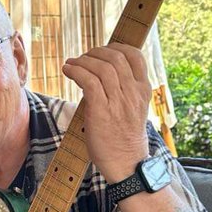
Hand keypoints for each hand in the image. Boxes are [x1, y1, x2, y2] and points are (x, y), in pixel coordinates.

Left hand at [62, 44, 150, 182]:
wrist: (126, 164)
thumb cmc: (125, 138)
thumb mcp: (133, 109)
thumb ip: (124, 90)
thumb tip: (103, 73)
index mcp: (143, 90)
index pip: (135, 55)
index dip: (115, 47)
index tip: (101, 51)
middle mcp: (132, 92)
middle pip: (115, 57)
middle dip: (94, 53)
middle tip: (83, 59)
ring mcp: (118, 101)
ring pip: (100, 67)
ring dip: (82, 61)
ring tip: (71, 64)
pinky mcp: (101, 111)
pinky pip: (88, 81)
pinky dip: (75, 71)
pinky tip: (68, 71)